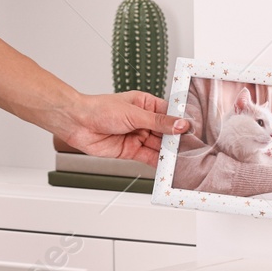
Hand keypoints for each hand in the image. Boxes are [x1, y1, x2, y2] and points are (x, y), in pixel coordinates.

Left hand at [54, 90, 189, 166]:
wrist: (77, 123)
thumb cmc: (99, 109)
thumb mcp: (133, 113)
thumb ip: (158, 122)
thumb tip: (180, 124)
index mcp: (146, 104)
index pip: (170, 114)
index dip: (181, 122)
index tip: (194, 130)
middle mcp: (143, 120)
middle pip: (166, 132)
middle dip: (177, 141)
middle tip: (192, 148)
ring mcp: (138, 136)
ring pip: (159, 146)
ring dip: (169, 154)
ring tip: (183, 159)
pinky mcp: (131, 150)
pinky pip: (149, 157)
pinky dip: (158, 163)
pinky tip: (167, 166)